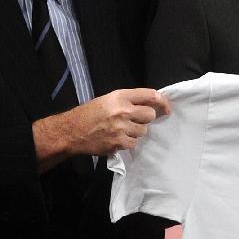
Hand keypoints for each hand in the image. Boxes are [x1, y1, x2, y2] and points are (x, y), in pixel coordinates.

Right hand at [33, 88, 170, 171]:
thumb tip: (152, 105)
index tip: (166, 108)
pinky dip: (128, 142)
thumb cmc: (89, 114)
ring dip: (136, 131)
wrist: (71, 131)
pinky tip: (117, 138)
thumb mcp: (108, 100)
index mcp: (120, 96)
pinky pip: (134, 143)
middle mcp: (122, 110)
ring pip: (143, 131)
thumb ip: (128, 101)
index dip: (162, 102)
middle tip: (135, 121)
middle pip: (150, 115)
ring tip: (121, 130)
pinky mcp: (118, 142)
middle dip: (146, 119)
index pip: (150, 95)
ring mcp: (121, 127)